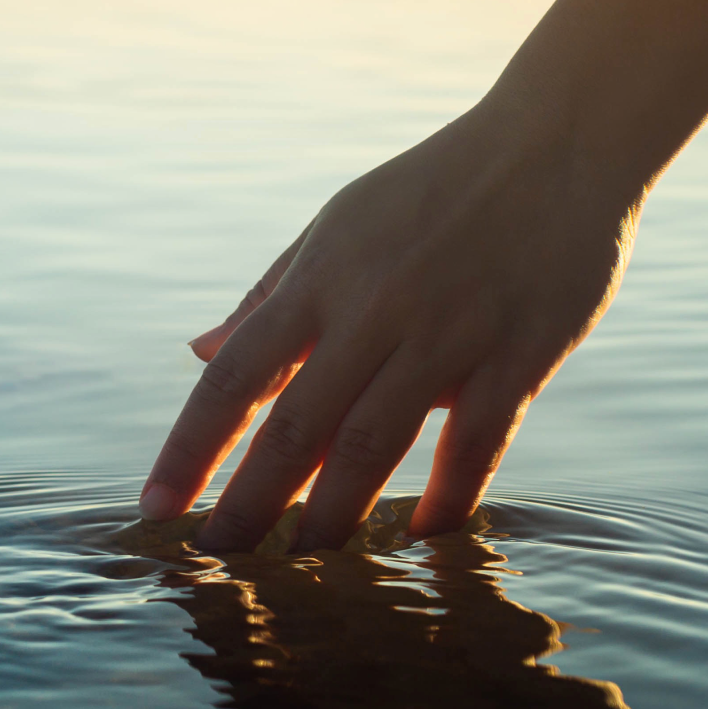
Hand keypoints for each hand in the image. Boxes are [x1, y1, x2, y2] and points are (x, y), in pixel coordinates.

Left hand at [140, 87, 643, 552]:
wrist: (555, 143)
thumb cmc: (431, 189)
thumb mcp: (336, 224)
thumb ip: (269, 295)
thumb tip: (198, 351)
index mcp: (321, 276)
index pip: (235, 375)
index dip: (189, 448)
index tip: (152, 508)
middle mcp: (375, 308)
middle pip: (296, 427)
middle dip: (249, 503)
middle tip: (216, 561)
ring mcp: (449, 332)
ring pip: (376, 444)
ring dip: (333, 515)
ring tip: (304, 564)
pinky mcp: (520, 354)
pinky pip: (478, 443)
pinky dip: (447, 497)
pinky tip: (419, 537)